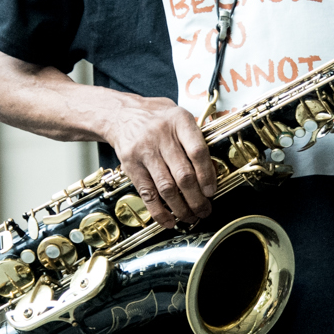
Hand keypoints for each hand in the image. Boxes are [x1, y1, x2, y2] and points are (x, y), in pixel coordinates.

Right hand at [106, 94, 218, 227]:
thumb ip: (194, 137)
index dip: (207, 175)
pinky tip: (169, 220)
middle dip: (197, 199)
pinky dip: (159, 211)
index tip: (211, 191)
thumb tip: (213, 169)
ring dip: (181, 208)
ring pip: (166, 188)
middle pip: (183, 175)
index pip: (197, 151)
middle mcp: (161, 136)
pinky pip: (147, 193)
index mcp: (179, 121)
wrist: (121, 114)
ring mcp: (145, 152)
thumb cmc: (156, 117)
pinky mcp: (131, 166)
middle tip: (205, 211)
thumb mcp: (178, 115)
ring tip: (190, 217)